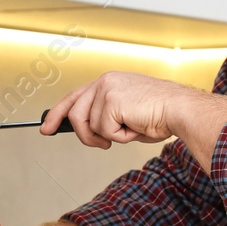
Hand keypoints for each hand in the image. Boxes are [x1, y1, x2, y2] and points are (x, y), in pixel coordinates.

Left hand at [44, 71, 186, 149]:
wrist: (180, 109)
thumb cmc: (160, 113)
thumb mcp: (127, 114)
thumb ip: (106, 117)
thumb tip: (91, 133)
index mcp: (109, 81)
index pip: (74, 96)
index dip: (57, 113)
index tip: (46, 127)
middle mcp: (105, 81)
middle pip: (74, 113)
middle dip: (83, 134)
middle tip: (101, 144)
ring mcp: (106, 89)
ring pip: (89, 125)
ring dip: (109, 136)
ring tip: (130, 130)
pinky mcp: (111, 101)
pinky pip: (104, 131)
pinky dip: (121, 137)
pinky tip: (136, 126)